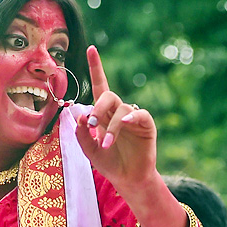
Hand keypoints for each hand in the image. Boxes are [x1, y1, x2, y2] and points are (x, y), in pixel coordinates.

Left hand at [75, 45, 158, 193]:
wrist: (127, 178)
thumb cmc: (107, 161)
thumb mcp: (88, 148)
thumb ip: (81, 133)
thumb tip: (80, 115)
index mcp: (102, 111)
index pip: (99, 84)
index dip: (96, 66)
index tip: (90, 48)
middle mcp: (117, 110)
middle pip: (107, 95)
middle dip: (97, 108)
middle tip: (92, 125)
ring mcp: (132, 116)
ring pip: (121, 108)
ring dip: (111, 126)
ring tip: (105, 143)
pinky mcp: (146, 125)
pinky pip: (140, 114)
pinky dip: (131, 116)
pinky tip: (125, 122)